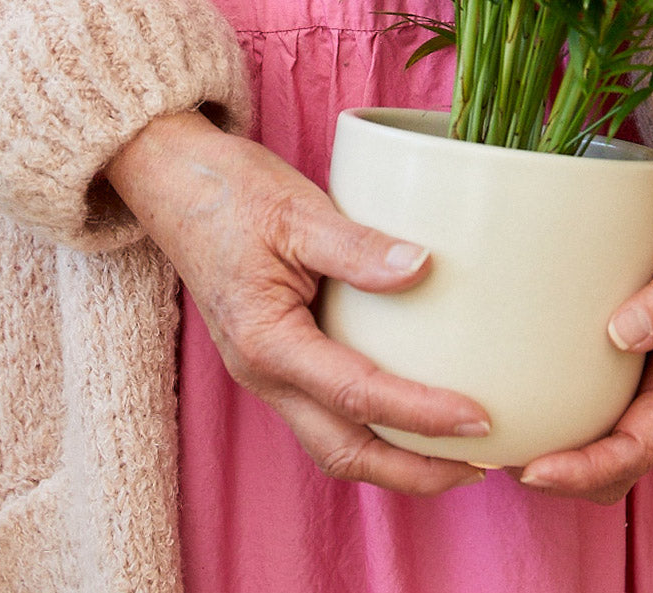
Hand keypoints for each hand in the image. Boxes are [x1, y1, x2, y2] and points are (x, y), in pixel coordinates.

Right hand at [104, 110, 489, 493]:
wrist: (172, 180)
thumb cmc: (229, 192)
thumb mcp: (296, 211)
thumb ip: (356, 246)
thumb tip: (422, 267)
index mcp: (267, 342)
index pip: (358, 397)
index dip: (422, 416)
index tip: (479, 420)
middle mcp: (264, 372)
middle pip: (345, 452)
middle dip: (414, 471)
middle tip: (481, 465)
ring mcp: (268, 369)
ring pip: (333, 441)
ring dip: (395, 458)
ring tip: (457, 453)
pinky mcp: (278, 355)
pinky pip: (328, 410)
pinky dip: (374, 424)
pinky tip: (412, 408)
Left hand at [512, 133, 652, 503]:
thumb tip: (621, 337)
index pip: (637, 450)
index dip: (585, 471)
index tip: (531, 470)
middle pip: (613, 457)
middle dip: (562, 472)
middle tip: (496, 455)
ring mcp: (647, 355)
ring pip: (599, 425)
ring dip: (555, 439)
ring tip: (496, 428)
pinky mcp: (626, 326)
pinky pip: (589, 378)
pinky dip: (554, 390)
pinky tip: (514, 371)